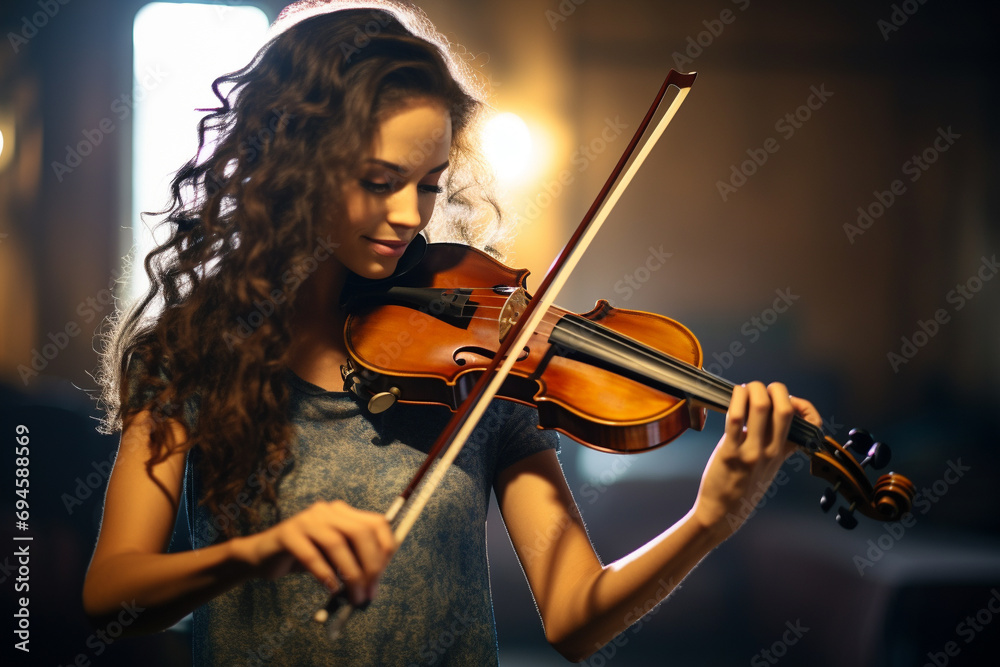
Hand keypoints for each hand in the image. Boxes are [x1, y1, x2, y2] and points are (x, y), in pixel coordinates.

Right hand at [234, 500, 395, 604]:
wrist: (264, 556)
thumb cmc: (306, 557)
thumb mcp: (335, 557)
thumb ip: (355, 561)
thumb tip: (374, 584)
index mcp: (343, 512)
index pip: (376, 523)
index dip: (385, 549)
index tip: (382, 576)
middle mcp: (327, 511)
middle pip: (359, 533)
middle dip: (370, 565)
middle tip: (369, 593)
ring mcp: (307, 520)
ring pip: (337, 544)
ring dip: (350, 574)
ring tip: (353, 597)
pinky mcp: (287, 534)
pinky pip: (311, 555)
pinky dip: (325, 574)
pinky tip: (332, 589)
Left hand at [692, 381, 820, 539]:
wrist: (722, 513)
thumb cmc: (741, 485)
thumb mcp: (767, 465)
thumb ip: (773, 443)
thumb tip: (768, 412)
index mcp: (782, 453)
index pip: (811, 426)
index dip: (805, 407)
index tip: (790, 401)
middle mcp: (771, 452)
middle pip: (785, 409)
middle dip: (776, 389)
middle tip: (762, 389)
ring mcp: (752, 452)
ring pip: (761, 408)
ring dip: (753, 390)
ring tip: (745, 389)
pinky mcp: (730, 453)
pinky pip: (736, 418)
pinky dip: (735, 400)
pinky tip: (732, 397)